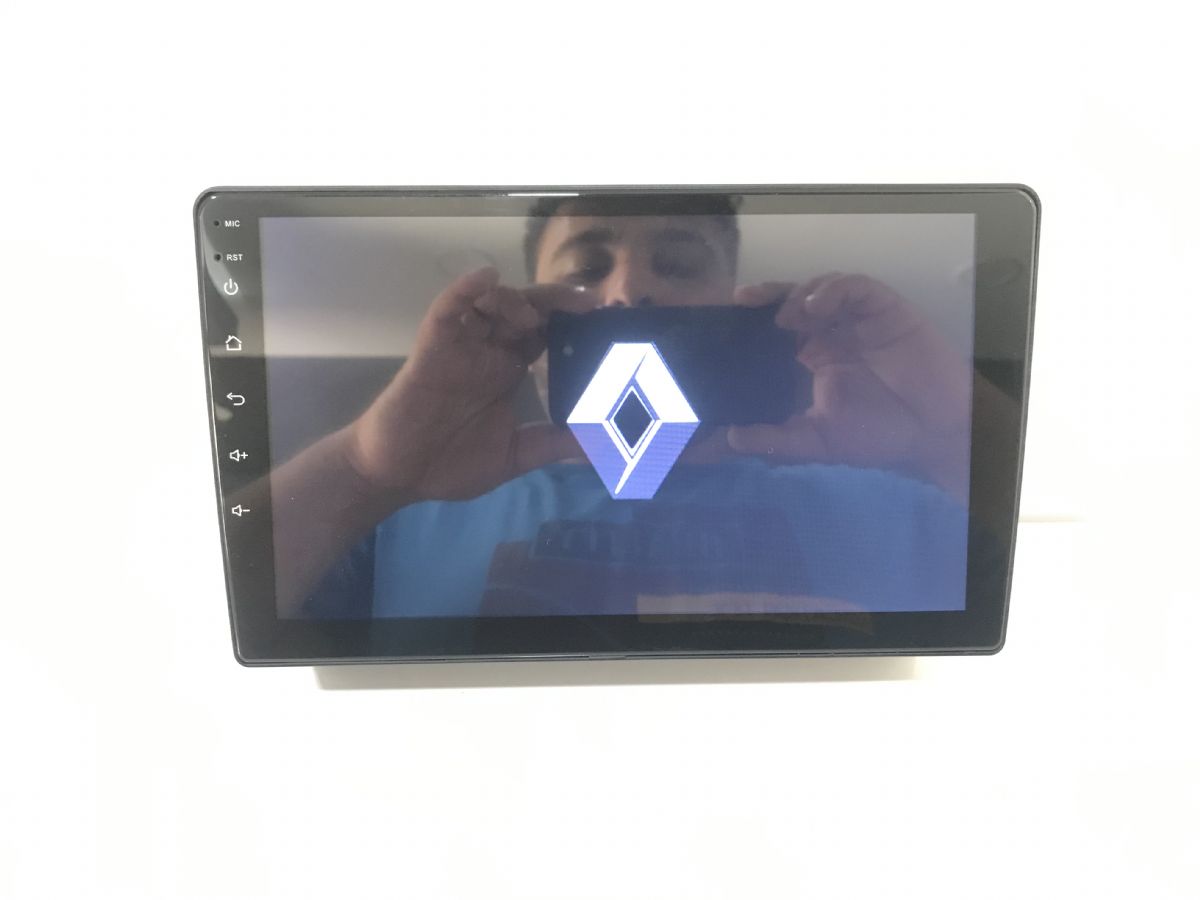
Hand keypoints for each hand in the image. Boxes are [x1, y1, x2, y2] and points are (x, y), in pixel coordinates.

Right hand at [344, 267, 594, 500]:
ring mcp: (460, 348)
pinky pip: (447, 311)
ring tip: (536, 313)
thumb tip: (604, 445)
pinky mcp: (432, 350)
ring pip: (490, 304)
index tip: (607, 321)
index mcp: (507, 371)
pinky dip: (465, 291)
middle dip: (556, 301)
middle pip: (525, 311)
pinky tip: (486, 280)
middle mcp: (488, 353)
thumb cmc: (449, 464)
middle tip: (590, 304)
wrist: (398, 477)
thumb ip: (555, 445)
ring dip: (516, 298)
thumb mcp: (515, 455)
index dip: (573, 322)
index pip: (546, 334)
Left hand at [728, 274, 971, 500]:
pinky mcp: (883, 308)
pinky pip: (854, 286)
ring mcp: (856, 319)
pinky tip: (819, 305)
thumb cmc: (881, 434)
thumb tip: (728, 439)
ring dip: (798, 294)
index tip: (723, 325)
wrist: (935, 432)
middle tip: (742, 300)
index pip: (773, 333)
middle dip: (765, 297)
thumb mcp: (819, 441)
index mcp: (812, 358)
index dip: (749, 325)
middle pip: (790, 301)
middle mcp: (830, 333)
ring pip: (818, 287)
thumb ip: (775, 440)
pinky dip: (832, 289)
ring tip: (787, 315)